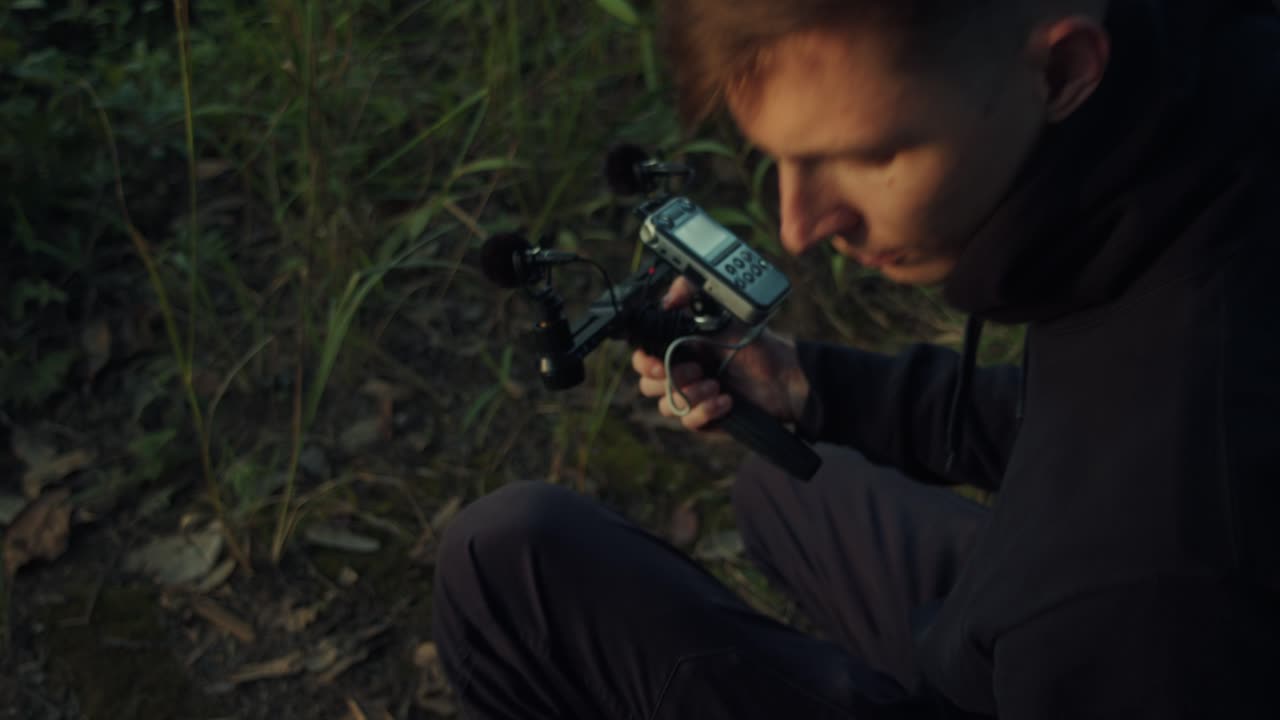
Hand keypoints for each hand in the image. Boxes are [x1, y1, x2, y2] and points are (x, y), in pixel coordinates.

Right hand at [631, 277, 810, 431]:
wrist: (783, 377)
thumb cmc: (754, 345)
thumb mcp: (725, 311)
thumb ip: (694, 293)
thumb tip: (666, 299)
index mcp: (678, 349)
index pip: (642, 358)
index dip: (644, 361)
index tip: (659, 362)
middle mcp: (680, 374)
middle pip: (647, 385)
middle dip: (671, 377)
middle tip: (698, 368)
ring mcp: (691, 398)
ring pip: (666, 406)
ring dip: (691, 395)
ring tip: (717, 384)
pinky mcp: (704, 419)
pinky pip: (688, 422)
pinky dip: (706, 410)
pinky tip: (727, 401)